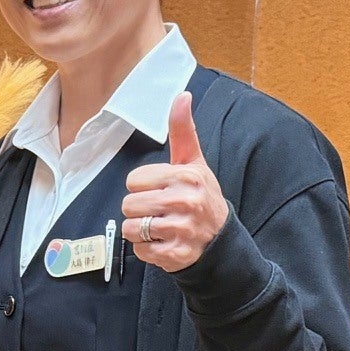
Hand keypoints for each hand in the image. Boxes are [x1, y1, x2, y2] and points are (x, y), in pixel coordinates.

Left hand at [121, 92, 228, 271]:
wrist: (220, 240)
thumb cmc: (202, 197)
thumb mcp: (194, 162)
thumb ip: (183, 131)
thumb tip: (182, 95)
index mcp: (186, 177)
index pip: (134, 180)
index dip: (143, 187)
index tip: (162, 191)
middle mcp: (185, 202)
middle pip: (128, 205)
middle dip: (139, 210)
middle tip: (160, 211)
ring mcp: (181, 230)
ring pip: (131, 229)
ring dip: (141, 232)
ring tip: (161, 227)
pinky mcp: (175, 255)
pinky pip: (140, 251)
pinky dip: (147, 251)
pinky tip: (164, 243)